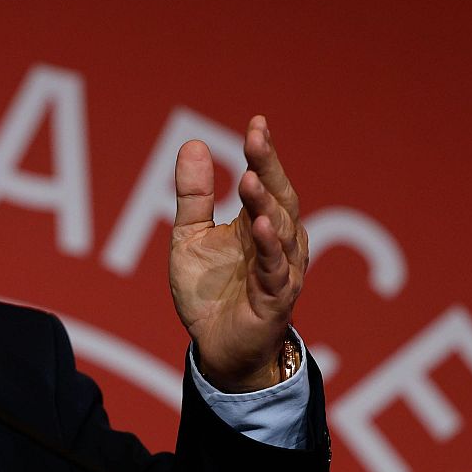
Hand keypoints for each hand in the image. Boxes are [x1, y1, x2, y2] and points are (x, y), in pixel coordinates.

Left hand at [170, 115, 307, 391]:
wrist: (215, 348)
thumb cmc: (209, 291)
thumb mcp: (190, 236)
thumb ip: (194, 195)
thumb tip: (193, 144)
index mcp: (258, 223)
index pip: (266, 180)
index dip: (263, 153)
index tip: (257, 123)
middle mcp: (277, 242)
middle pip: (279, 197)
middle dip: (269, 167)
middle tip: (256, 137)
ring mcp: (280, 270)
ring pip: (281, 231)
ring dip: (267, 204)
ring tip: (251, 180)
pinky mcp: (274, 299)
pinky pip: (275, 270)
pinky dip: (269, 248)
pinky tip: (260, 226)